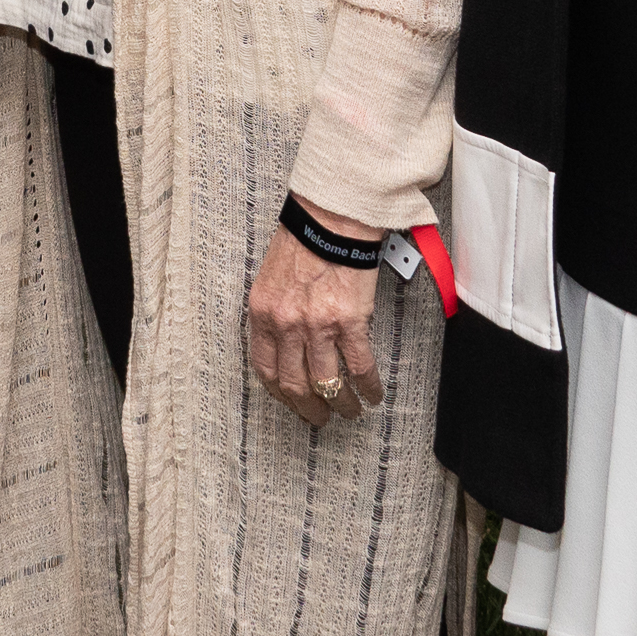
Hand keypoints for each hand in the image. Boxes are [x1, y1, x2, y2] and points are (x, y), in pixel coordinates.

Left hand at [247, 199, 386, 426]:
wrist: (331, 217)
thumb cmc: (304, 241)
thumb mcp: (272, 278)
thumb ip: (275, 312)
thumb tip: (285, 342)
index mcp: (263, 312)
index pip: (265, 367)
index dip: (279, 392)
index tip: (291, 401)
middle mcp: (286, 323)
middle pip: (294, 383)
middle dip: (308, 408)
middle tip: (319, 418)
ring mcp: (317, 325)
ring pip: (327, 383)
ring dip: (340, 404)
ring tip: (350, 411)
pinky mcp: (349, 321)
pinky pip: (359, 366)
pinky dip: (367, 387)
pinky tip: (372, 394)